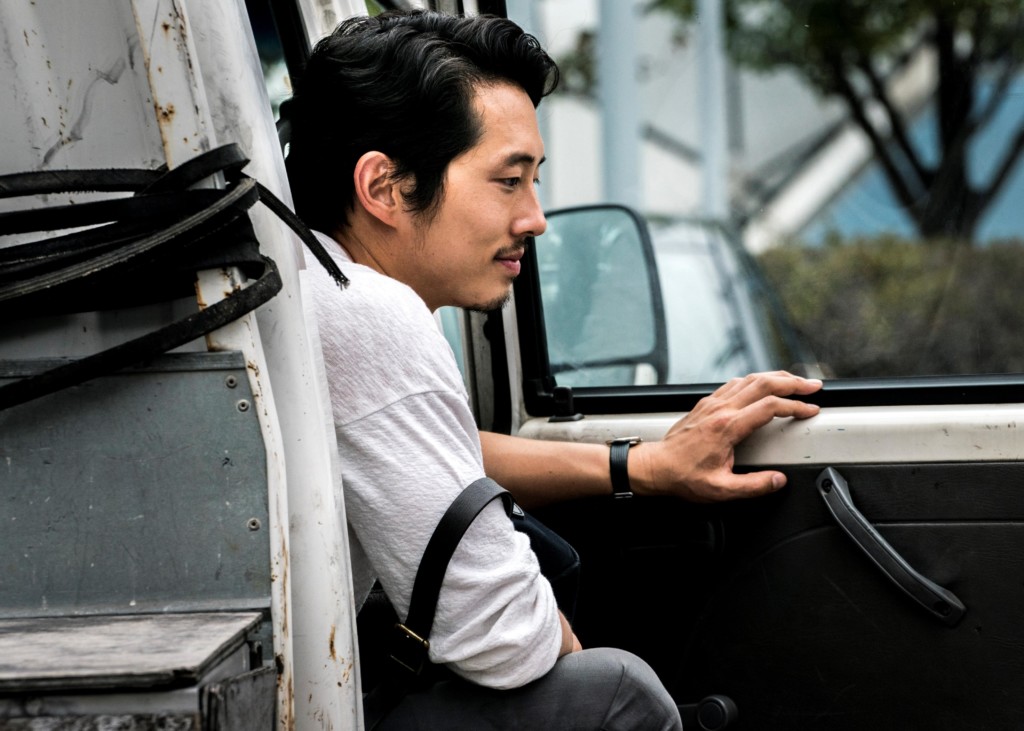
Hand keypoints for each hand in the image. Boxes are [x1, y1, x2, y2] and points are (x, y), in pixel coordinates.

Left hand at [633, 371, 821, 501]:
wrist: (654, 467)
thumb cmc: (683, 477)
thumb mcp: (721, 490)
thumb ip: (753, 486)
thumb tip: (778, 480)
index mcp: (727, 427)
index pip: (770, 407)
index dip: (795, 407)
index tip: (811, 410)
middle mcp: (720, 409)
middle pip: (762, 383)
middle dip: (792, 383)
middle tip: (813, 386)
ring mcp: (711, 403)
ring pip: (748, 379)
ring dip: (775, 377)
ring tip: (794, 382)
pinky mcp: (705, 404)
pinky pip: (734, 384)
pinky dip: (754, 380)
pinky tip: (762, 384)